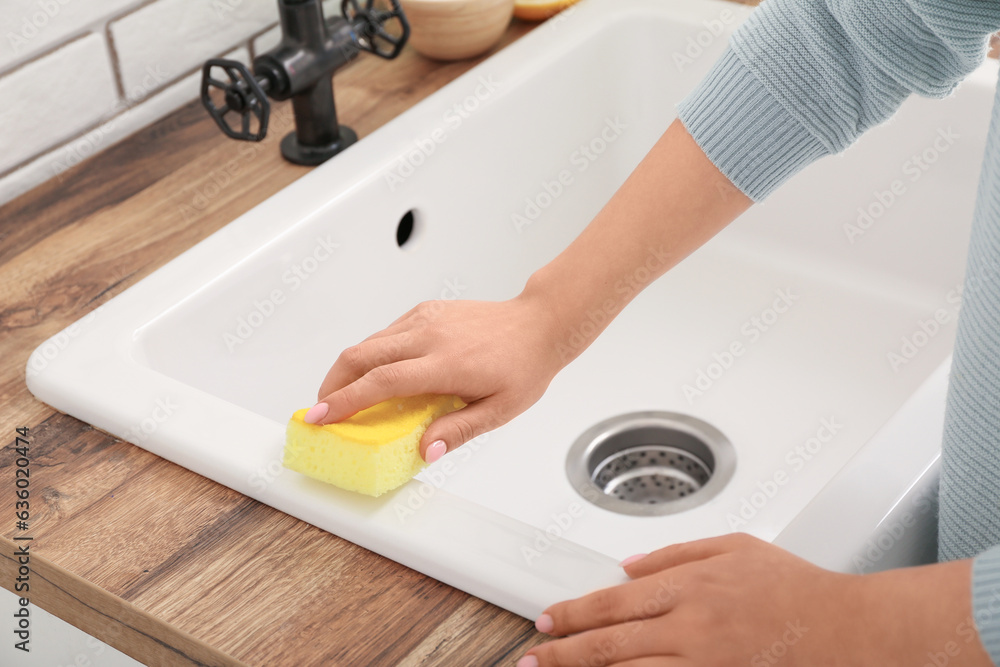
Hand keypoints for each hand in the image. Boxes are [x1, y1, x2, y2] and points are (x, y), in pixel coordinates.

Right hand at [306, 291, 566, 460]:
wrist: (539, 324)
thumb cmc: (523, 366)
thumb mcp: (500, 410)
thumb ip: (459, 430)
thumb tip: (426, 450)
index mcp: (446, 365)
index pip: (382, 382)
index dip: (345, 401)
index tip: (320, 417)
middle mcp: (429, 336)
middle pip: (360, 356)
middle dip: (332, 384)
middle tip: (324, 411)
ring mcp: (425, 319)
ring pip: (369, 342)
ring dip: (348, 369)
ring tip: (346, 397)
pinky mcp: (426, 311)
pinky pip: (386, 333)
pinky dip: (371, 354)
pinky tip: (377, 374)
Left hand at [519, 533, 987, 666]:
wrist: (845, 629)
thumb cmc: (792, 586)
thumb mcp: (733, 547)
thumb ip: (675, 552)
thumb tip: (629, 565)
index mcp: (689, 585)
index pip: (613, 601)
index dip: (574, 612)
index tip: (547, 620)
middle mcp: (691, 626)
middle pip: (611, 642)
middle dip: (564, 652)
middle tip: (532, 658)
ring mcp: (704, 662)